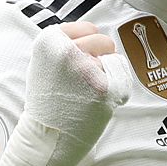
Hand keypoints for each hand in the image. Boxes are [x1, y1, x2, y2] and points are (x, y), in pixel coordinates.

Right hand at [0, 21, 129, 165]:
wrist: (46, 137)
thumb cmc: (48, 101)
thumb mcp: (44, 62)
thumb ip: (64, 44)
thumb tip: (92, 31)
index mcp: (49, 40)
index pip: (87, 28)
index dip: (87, 46)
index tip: (76, 62)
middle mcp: (67, 51)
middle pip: (103, 40)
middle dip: (99, 57)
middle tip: (83, 79)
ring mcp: (86, 70)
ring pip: (113, 58)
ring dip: (105, 73)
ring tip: (86, 91)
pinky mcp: (103, 90)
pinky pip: (122, 75)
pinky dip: (116, 86)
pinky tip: (98, 99)